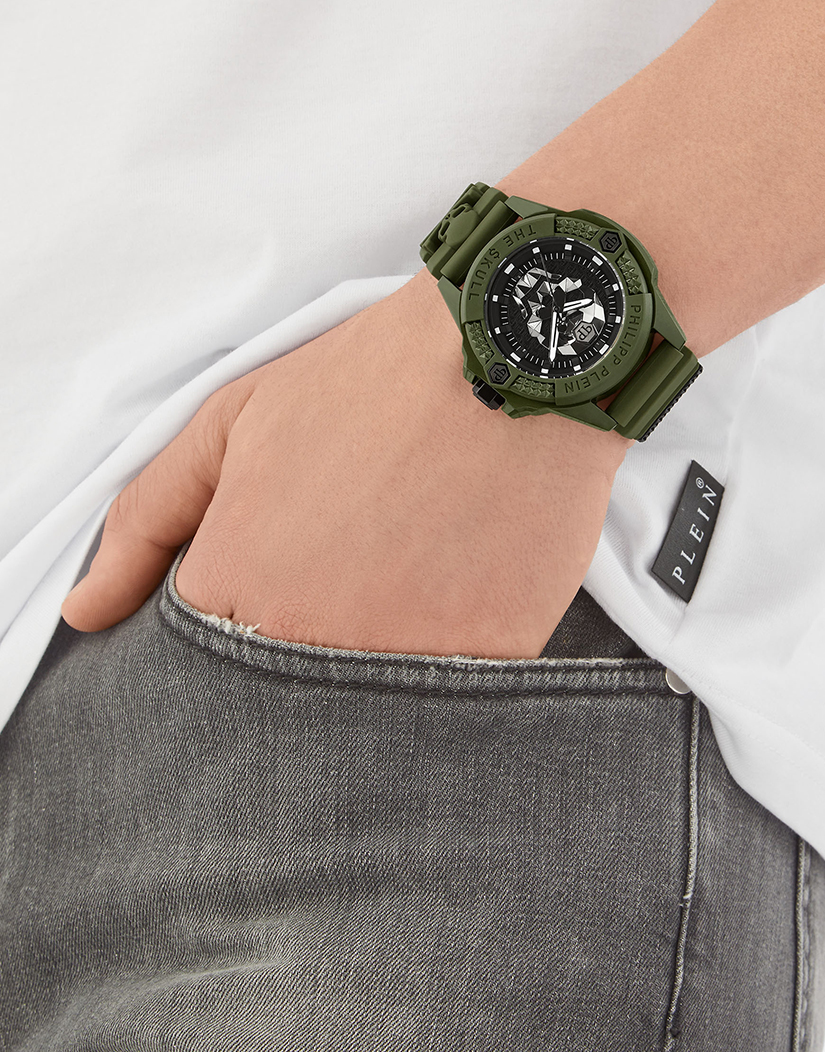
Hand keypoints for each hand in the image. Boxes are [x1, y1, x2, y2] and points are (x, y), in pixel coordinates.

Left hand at [61, 269, 628, 657]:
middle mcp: (316, 646)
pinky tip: (462, 569)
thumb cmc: (372, 379)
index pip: (211, 661)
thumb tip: (87, 609)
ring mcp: (409, 662)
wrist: (510, 351)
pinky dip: (454, 644)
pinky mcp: (494, 661)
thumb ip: (147, 521)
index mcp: (240, 591)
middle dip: (315, 635)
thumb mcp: (232, 424)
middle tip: (358, 556)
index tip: (288, 569)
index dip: (251, 610)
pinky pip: (458, 686)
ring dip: (387, 645)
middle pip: (293, 691)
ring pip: (376, 700)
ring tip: (412, 555)